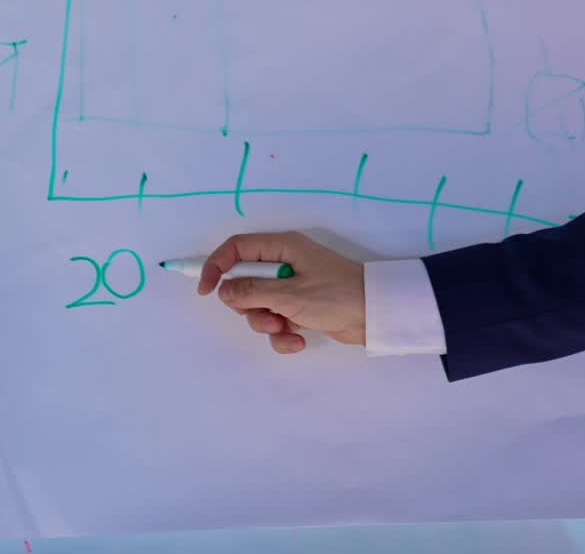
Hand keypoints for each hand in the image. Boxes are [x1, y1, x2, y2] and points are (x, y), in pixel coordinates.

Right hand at [198, 230, 365, 354]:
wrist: (374, 314)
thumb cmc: (335, 295)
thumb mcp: (290, 294)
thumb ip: (253, 291)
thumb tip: (224, 289)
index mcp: (283, 247)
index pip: (237, 248)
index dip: (217, 266)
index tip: (205, 292)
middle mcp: (285, 263)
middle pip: (244, 282)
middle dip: (249, 306)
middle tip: (267, 316)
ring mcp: (292, 286)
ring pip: (258, 306)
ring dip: (267, 323)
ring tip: (287, 329)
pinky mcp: (300, 307)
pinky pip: (276, 321)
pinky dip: (283, 334)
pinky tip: (299, 341)